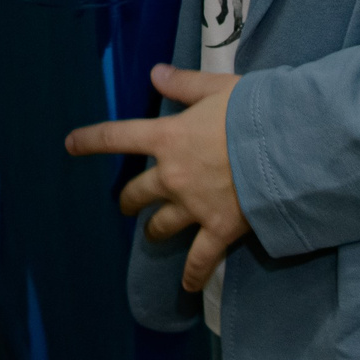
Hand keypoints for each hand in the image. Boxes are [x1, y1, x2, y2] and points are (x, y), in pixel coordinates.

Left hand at [64, 64, 249, 292]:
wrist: (288, 148)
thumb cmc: (254, 112)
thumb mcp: (217, 88)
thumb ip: (184, 84)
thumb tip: (156, 73)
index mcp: (168, 137)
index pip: (118, 137)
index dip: (91, 140)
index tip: (71, 145)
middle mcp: (173, 175)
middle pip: (137, 192)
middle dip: (129, 199)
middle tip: (126, 204)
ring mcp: (193, 206)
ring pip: (161, 224)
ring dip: (154, 230)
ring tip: (152, 234)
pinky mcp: (219, 229)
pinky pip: (200, 260)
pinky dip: (193, 274)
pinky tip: (187, 286)